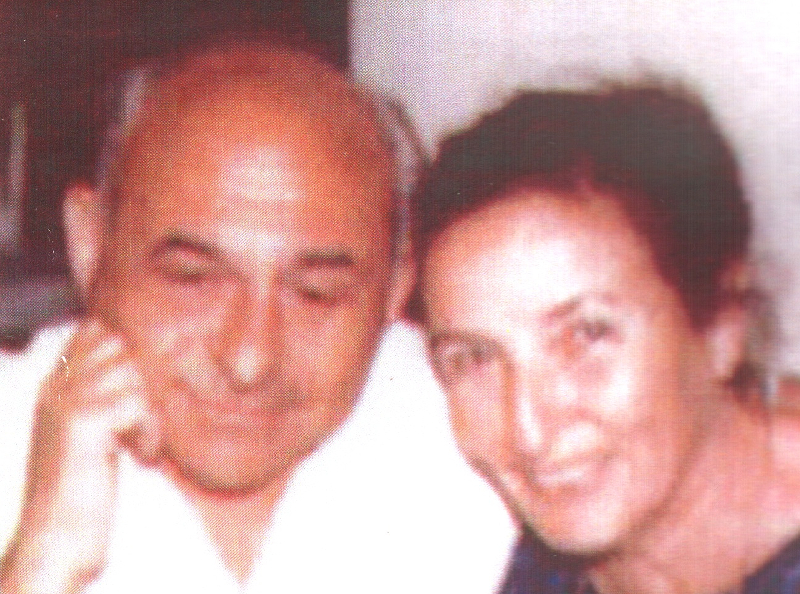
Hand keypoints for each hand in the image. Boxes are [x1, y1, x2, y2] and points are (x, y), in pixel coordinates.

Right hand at [0, 320, 160, 593]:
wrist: (57, 540)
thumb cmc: (82, 491)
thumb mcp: (91, 434)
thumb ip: (105, 397)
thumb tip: (144, 366)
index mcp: (55, 385)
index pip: (94, 329)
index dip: (127, 351)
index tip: (137, 396)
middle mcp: (55, 387)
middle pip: (120, 345)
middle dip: (142, 381)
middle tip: (140, 422)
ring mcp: (66, 402)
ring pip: (133, 374)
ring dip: (149, 413)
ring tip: (139, 445)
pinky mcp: (83, 423)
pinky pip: (138, 404)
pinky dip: (148, 434)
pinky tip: (139, 459)